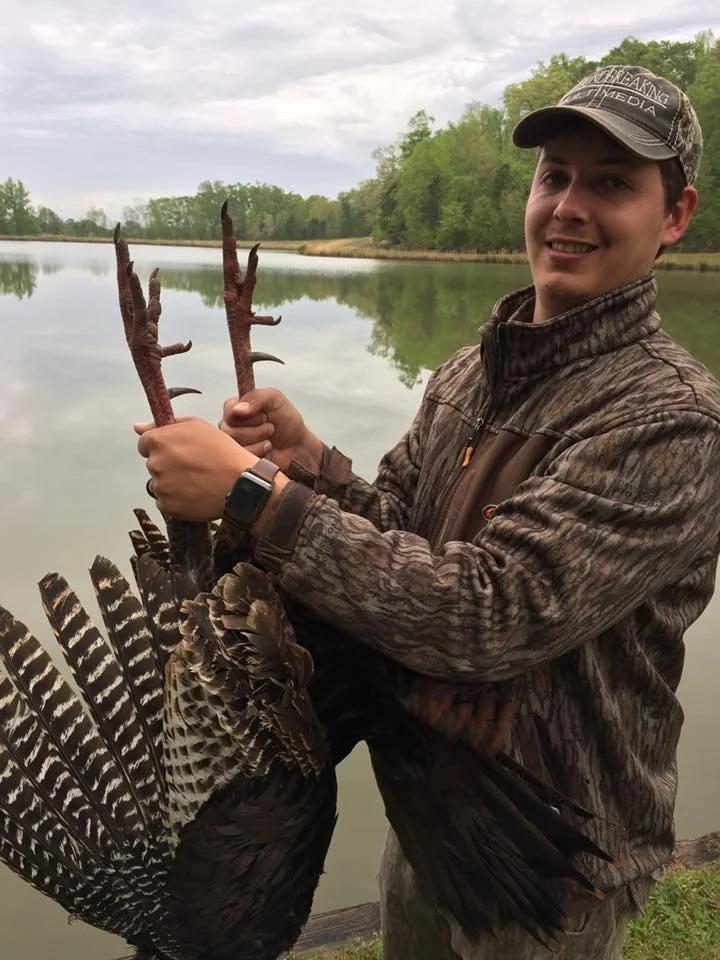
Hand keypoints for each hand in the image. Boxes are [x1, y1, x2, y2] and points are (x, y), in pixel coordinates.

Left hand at [134, 417, 253, 520]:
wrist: (240, 482)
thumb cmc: (222, 451)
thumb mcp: (198, 426)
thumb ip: (165, 425)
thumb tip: (137, 427)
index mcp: (159, 441)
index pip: (144, 445)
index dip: (162, 447)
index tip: (178, 452)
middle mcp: (154, 463)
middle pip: (153, 464)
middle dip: (168, 465)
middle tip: (193, 467)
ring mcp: (160, 486)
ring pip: (159, 484)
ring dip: (172, 483)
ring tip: (197, 482)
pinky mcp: (167, 506)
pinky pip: (165, 502)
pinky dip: (177, 499)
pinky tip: (195, 494)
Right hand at [219, 388, 322, 474]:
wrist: (297, 447)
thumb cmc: (287, 422)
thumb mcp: (276, 399)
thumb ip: (257, 397)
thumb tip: (238, 409)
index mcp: (238, 407)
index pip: (228, 408)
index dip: (246, 413)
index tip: (263, 415)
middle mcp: (232, 424)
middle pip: (229, 428)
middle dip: (255, 429)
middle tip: (271, 428)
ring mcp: (234, 442)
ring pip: (234, 442)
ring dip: (258, 439)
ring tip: (270, 438)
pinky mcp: (239, 458)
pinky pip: (239, 456)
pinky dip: (257, 451)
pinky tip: (267, 449)